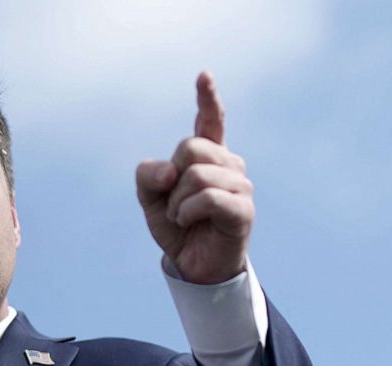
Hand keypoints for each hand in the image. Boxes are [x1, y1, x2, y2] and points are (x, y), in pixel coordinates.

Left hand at [136, 71, 254, 283]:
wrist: (194, 265)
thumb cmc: (177, 227)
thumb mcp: (150, 199)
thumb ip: (148, 176)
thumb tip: (170, 171)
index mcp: (208, 157)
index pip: (210, 121)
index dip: (207, 98)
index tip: (203, 75)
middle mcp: (229, 165)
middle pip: (190, 147)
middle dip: (171, 178)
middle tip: (174, 203)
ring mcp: (240, 185)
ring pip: (196, 175)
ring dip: (177, 202)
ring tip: (183, 217)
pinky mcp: (243, 209)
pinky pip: (206, 197)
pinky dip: (186, 211)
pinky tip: (188, 221)